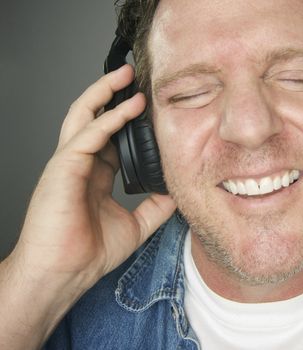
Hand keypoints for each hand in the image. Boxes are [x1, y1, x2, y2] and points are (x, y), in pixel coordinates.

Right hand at [10, 64, 176, 286]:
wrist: (65, 274)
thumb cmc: (89, 252)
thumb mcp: (136, 224)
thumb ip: (156, 205)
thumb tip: (178, 191)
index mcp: (95, 174)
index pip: (111, 136)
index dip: (129, 118)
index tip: (150, 106)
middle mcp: (80, 163)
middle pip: (93, 116)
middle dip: (111, 93)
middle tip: (133, 76)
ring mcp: (68, 163)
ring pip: (83, 116)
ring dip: (104, 93)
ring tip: (126, 77)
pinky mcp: (62, 168)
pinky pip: (86, 135)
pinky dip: (107, 120)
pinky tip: (127, 109)